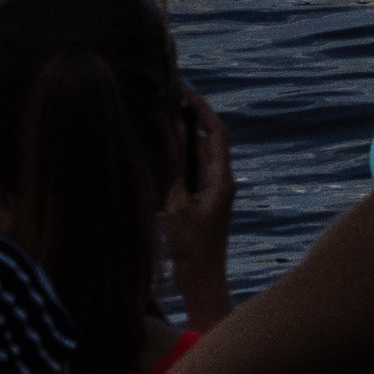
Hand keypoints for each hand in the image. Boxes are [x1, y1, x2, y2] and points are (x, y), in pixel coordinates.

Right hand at [161, 93, 235, 326]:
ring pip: (193, 157)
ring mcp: (209, 192)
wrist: (200, 282)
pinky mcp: (198, 202)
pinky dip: (172, 162)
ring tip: (152, 126)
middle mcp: (219, 180)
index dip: (201, 107)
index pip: (216, 131)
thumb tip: (170, 128)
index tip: (181, 91)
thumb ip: (174, 165)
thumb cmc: (192, 246)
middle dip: (184, 122)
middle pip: (204, 141)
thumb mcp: (177, 203)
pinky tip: (153, 158)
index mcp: (221, 178)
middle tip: (158, 105)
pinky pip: (186, 173)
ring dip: (176, 143)